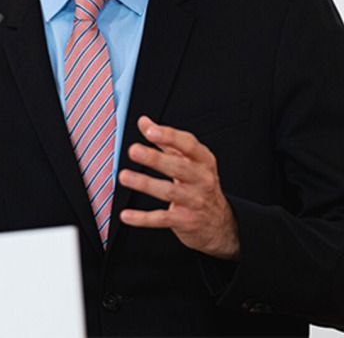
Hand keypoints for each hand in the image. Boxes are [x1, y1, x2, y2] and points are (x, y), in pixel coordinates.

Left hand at [118, 116, 239, 259]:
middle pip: (178, 167)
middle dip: (155, 158)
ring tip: (124, 176)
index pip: (188, 145)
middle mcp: (201, 179)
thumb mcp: (189, 160)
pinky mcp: (184, 221)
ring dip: (145, 184)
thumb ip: (166, 141)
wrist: (219, 222)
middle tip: (134, 150)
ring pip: (168, 192)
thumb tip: (144, 122)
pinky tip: (126, 215)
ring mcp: (194, 201)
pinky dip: (143, 218)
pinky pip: (162, 218)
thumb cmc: (200, 184)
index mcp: (203, 161)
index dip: (169, 136)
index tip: (150, 131)